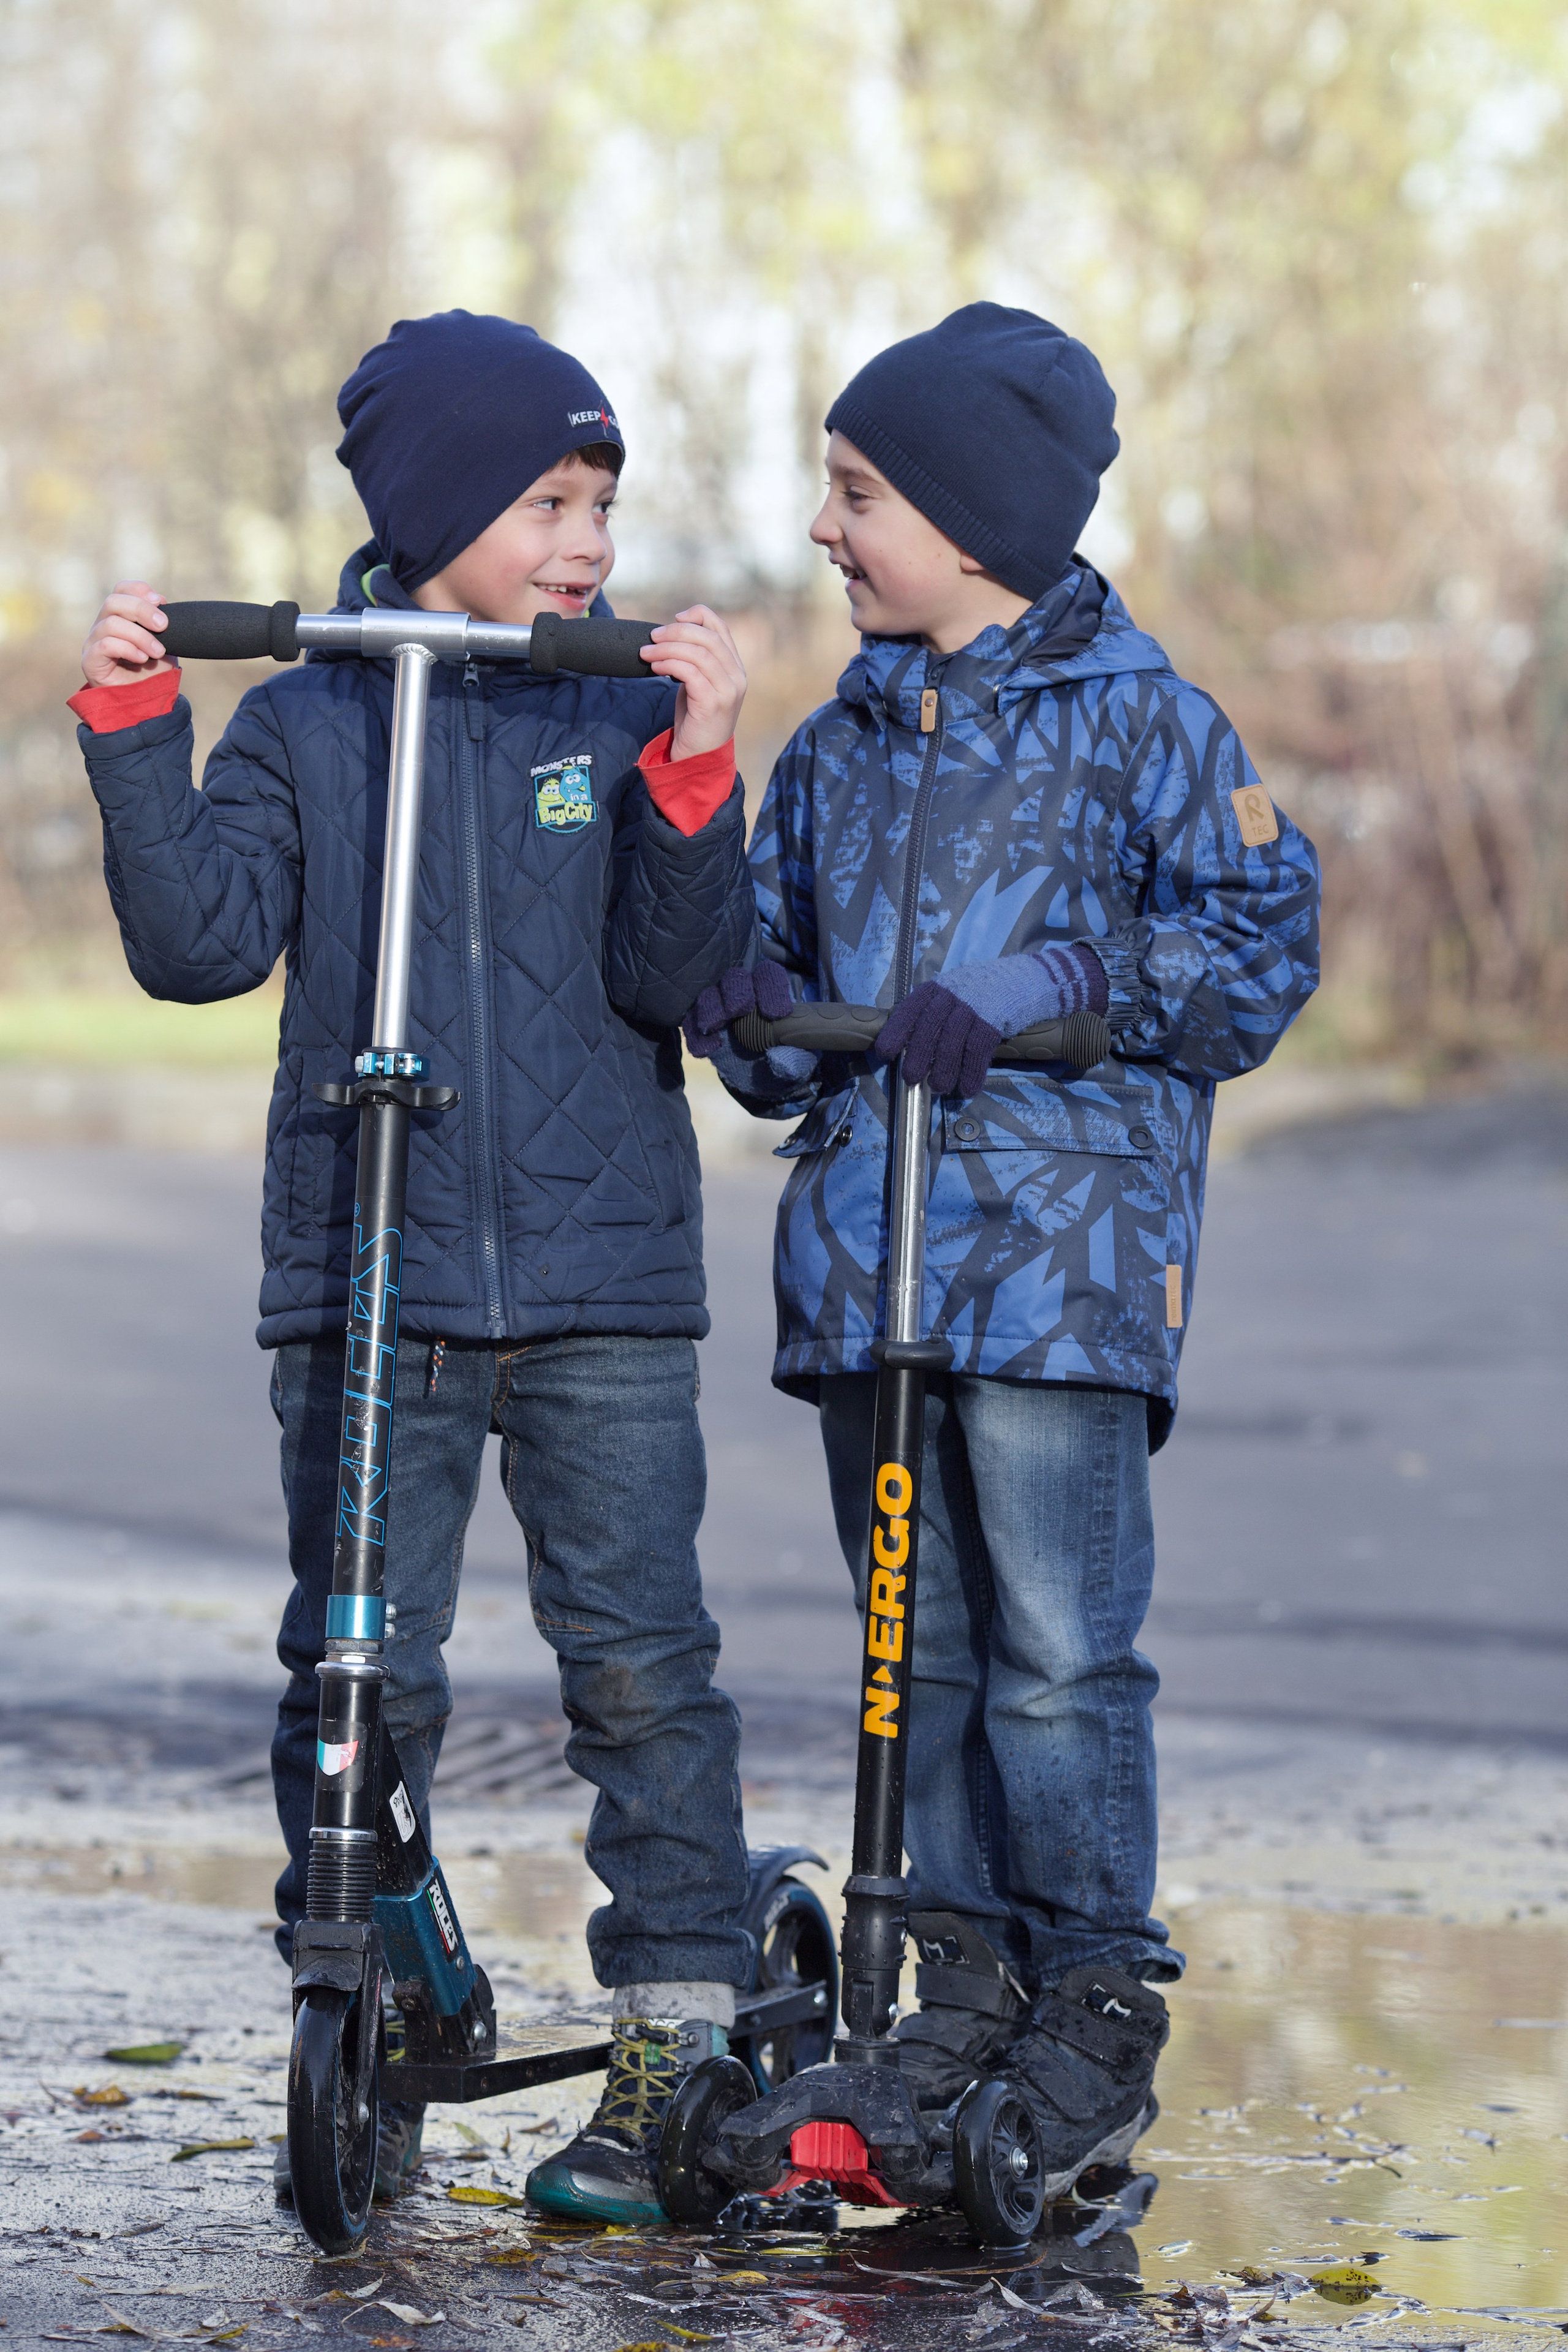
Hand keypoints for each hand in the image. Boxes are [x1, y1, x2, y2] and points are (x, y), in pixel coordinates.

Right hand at [80, 582, 174, 688]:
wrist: (146, 703)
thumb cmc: (153, 672)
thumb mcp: (165, 643)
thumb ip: (161, 622)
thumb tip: (161, 601)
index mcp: (120, 616)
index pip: (121, 590)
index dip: (140, 590)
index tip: (162, 602)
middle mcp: (102, 625)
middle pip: (114, 601)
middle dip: (142, 610)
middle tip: (164, 626)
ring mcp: (93, 642)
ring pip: (111, 623)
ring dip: (140, 636)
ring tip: (157, 652)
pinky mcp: (90, 661)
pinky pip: (105, 645)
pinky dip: (128, 649)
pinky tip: (142, 659)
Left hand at [640, 604, 745, 757]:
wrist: (699, 758)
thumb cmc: (695, 720)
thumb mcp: (698, 684)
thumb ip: (695, 660)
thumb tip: (671, 635)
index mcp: (735, 667)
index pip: (720, 627)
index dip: (697, 615)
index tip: (673, 619)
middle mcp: (737, 677)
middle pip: (707, 637)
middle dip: (675, 632)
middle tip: (652, 638)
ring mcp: (728, 691)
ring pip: (698, 653)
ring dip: (666, 649)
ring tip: (646, 653)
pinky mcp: (712, 704)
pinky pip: (689, 673)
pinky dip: (669, 665)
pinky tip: (655, 668)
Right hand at [684, 960, 791, 1058]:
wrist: (761, 1077)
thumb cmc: (782, 1059)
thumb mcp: (797, 1063)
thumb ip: (795, 1059)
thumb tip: (781, 1060)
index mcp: (769, 994)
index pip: (768, 975)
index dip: (771, 988)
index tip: (775, 1013)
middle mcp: (742, 995)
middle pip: (735, 978)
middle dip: (736, 992)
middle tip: (738, 1010)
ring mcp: (718, 1009)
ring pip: (709, 995)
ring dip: (712, 1009)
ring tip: (715, 1026)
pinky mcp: (700, 1027)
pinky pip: (691, 1024)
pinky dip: (697, 1036)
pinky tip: (709, 1048)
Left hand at [876, 981, 1000, 1098]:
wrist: (1022, 980)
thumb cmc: (980, 994)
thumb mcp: (953, 994)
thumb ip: (934, 1014)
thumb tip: (911, 1049)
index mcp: (937, 989)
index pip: (910, 1009)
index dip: (896, 1031)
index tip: (885, 1053)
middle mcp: (952, 994)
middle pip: (929, 1027)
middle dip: (917, 1055)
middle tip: (911, 1079)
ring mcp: (974, 1006)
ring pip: (952, 1041)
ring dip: (943, 1069)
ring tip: (938, 1087)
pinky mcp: (995, 1019)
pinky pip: (978, 1050)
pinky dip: (971, 1073)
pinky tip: (967, 1089)